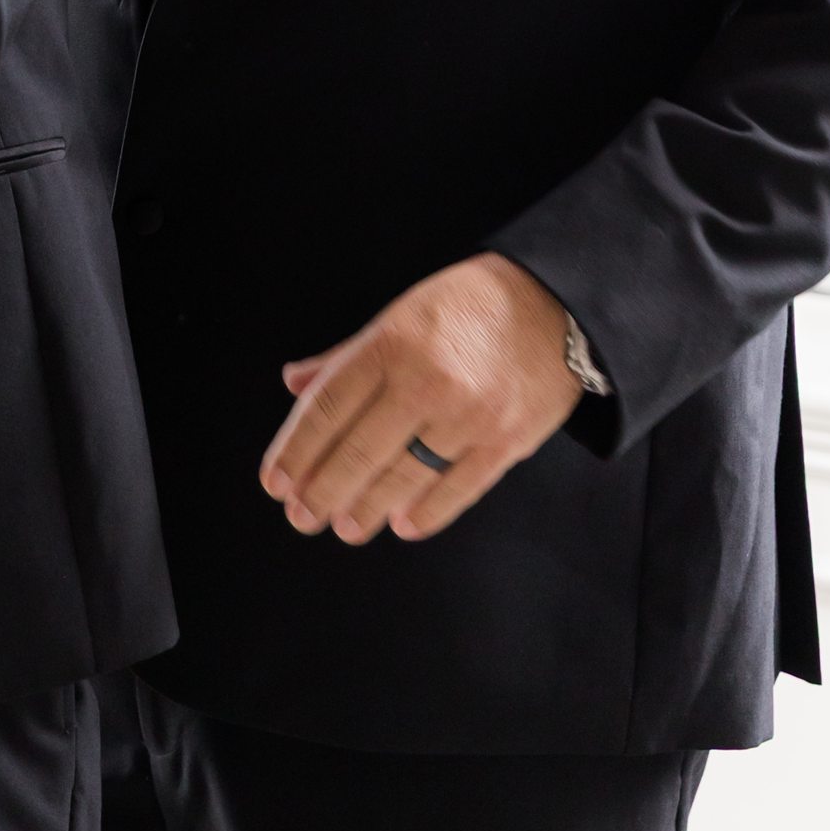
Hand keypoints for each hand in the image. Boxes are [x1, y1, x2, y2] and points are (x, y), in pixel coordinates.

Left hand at [260, 253, 579, 546]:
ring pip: (404, 477)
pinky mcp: (505, 443)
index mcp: (393, 342)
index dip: (296, 448)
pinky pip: (457, 489)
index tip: (275, 481)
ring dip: (367, 508)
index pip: (328, 406)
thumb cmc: (465, 306)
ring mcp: (468, 416)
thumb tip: (294, 384)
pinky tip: (401, 524)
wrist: (554, 304)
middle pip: (360, 450)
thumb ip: (345, 356)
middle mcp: (427, 381)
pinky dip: (426, 512)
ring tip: (345, 526)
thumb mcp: (399, 314)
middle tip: (302, 516)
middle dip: (324, 490)